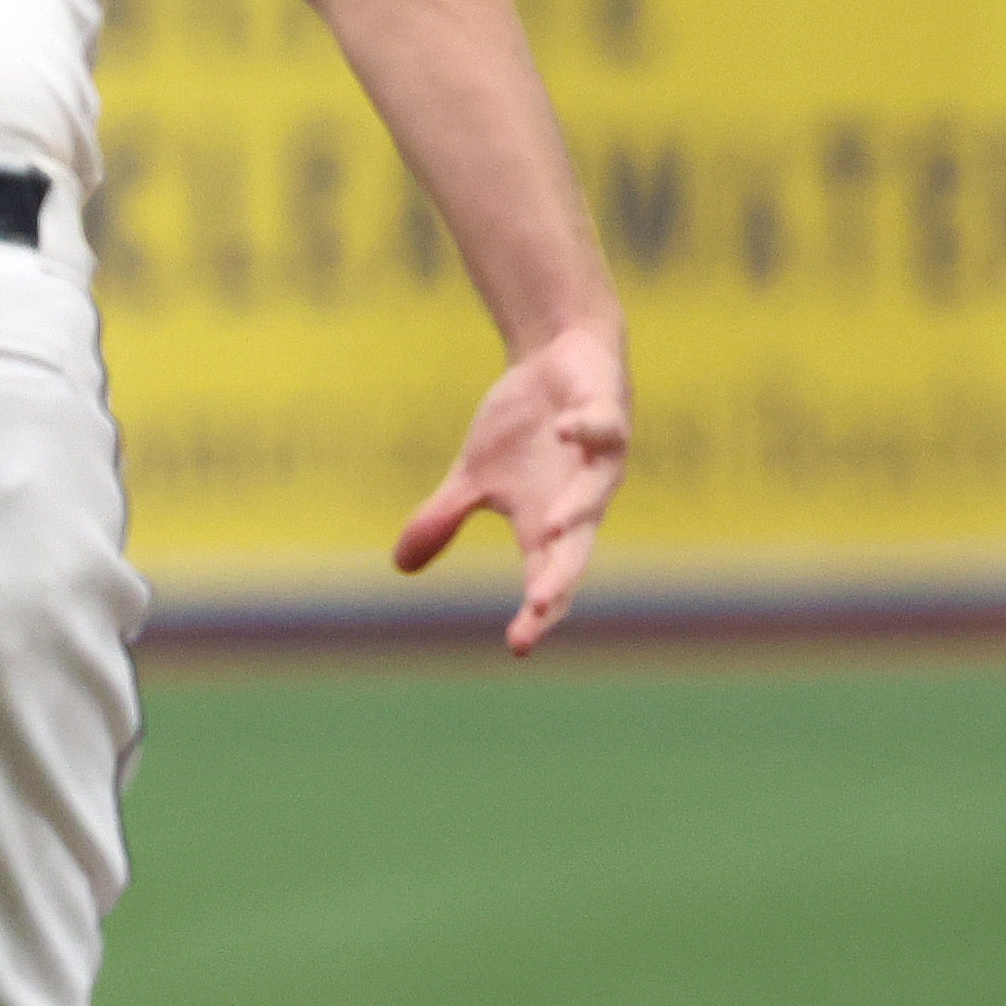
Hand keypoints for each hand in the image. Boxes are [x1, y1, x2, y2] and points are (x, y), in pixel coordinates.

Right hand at [395, 326, 628, 655]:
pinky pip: (601, 426)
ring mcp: (596, 458)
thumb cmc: (523, 426)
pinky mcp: (605, 412)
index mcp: (548, 522)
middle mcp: (579, 499)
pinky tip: (565, 433)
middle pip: (576, 550)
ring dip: (576, 509)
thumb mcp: (474, 477)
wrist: (559, 360)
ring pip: (595, 492)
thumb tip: (400, 566)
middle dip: (559, 576)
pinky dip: (585, 431)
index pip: (547, 579)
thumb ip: (443, 520)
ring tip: (554, 526)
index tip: (516, 646)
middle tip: (540, 604)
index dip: (536, 614)